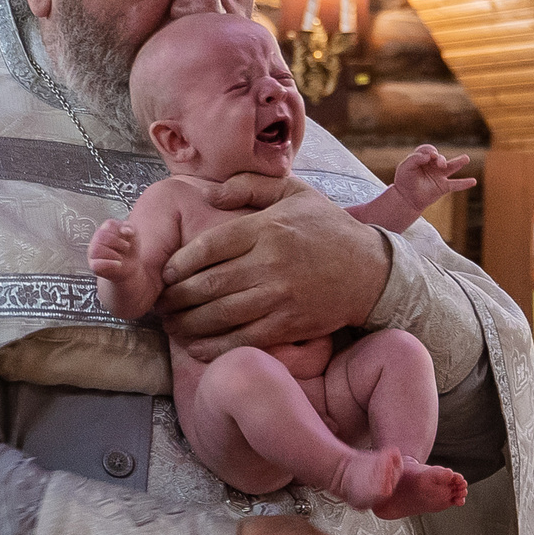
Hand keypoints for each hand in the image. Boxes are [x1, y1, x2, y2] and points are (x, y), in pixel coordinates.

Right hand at [87, 218, 139, 281]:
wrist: (132, 265)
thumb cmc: (129, 249)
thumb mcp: (134, 235)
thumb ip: (130, 227)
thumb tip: (124, 230)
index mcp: (105, 229)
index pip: (109, 224)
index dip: (120, 231)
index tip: (126, 237)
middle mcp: (97, 239)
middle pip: (101, 236)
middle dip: (117, 242)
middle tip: (125, 247)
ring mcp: (93, 252)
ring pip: (96, 250)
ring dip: (113, 254)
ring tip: (120, 257)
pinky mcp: (94, 265)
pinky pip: (96, 265)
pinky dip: (109, 264)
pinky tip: (118, 264)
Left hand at [157, 174, 388, 361]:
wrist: (372, 271)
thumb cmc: (327, 229)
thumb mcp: (294, 193)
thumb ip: (250, 186)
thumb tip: (210, 192)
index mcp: (267, 228)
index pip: (209, 246)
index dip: (181, 263)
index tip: (168, 273)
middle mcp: (270, 262)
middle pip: (208, 284)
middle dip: (177, 298)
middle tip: (161, 304)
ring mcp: (280, 296)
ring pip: (220, 315)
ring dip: (188, 325)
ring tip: (172, 326)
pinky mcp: (289, 324)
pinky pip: (243, 340)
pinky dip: (215, 347)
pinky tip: (197, 348)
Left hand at [391, 145, 477, 210]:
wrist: (406, 198)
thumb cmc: (404, 181)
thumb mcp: (405, 167)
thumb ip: (414, 159)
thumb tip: (430, 156)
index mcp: (423, 158)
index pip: (429, 150)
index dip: (429, 151)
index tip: (428, 157)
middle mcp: (433, 165)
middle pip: (440, 158)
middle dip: (440, 159)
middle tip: (439, 163)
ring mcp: (439, 175)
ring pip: (451, 167)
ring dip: (458, 162)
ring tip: (466, 158)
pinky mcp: (443, 187)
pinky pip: (456, 184)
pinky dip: (464, 183)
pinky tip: (473, 182)